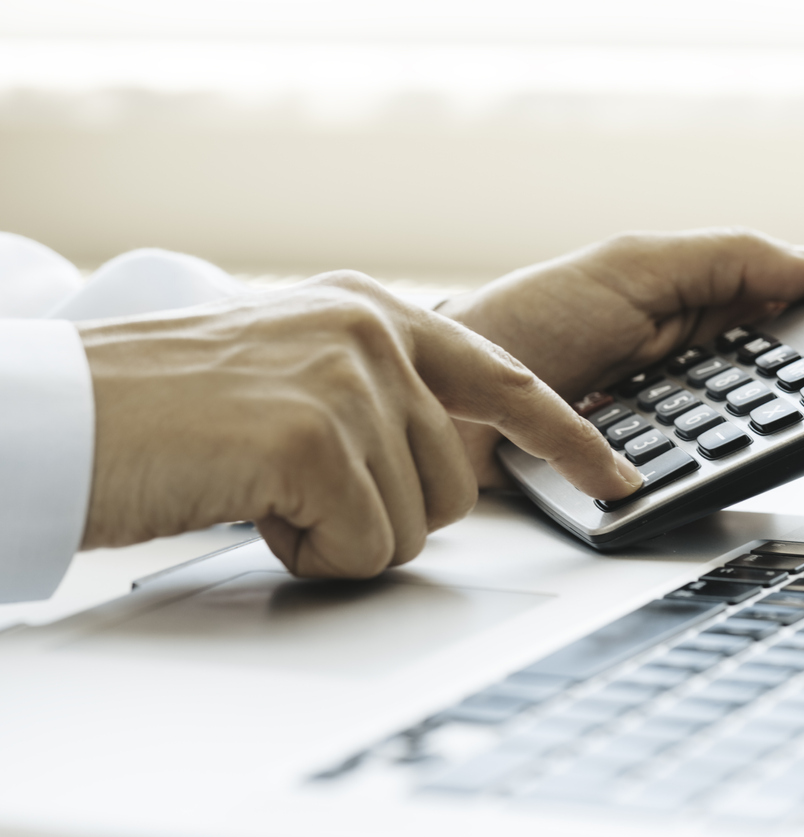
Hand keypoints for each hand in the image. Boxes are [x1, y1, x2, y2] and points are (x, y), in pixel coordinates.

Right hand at [77, 271, 641, 577]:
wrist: (58, 415)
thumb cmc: (166, 409)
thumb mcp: (294, 372)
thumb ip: (380, 396)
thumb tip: (447, 466)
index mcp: (372, 311)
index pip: (507, 380)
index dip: (568, 438)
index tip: (615, 480)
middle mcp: (372, 330)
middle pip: (457, 484)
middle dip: (389, 513)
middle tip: (300, 491)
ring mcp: (348, 377)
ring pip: (416, 524)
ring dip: (342, 534)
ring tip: (264, 491)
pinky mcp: (315, 436)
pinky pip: (367, 549)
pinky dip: (312, 556)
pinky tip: (253, 511)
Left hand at [438, 229, 803, 485]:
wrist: (442, 402)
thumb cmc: (526, 322)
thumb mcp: (631, 268)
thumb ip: (727, 258)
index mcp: (695, 310)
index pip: (788, 319)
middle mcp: (691, 372)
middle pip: (778, 387)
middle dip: (795, 390)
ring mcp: (672, 430)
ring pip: (748, 439)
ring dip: (752, 435)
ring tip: (755, 423)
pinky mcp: (648, 483)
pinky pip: (701, 483)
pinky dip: (707, 475)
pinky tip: (709, 465)